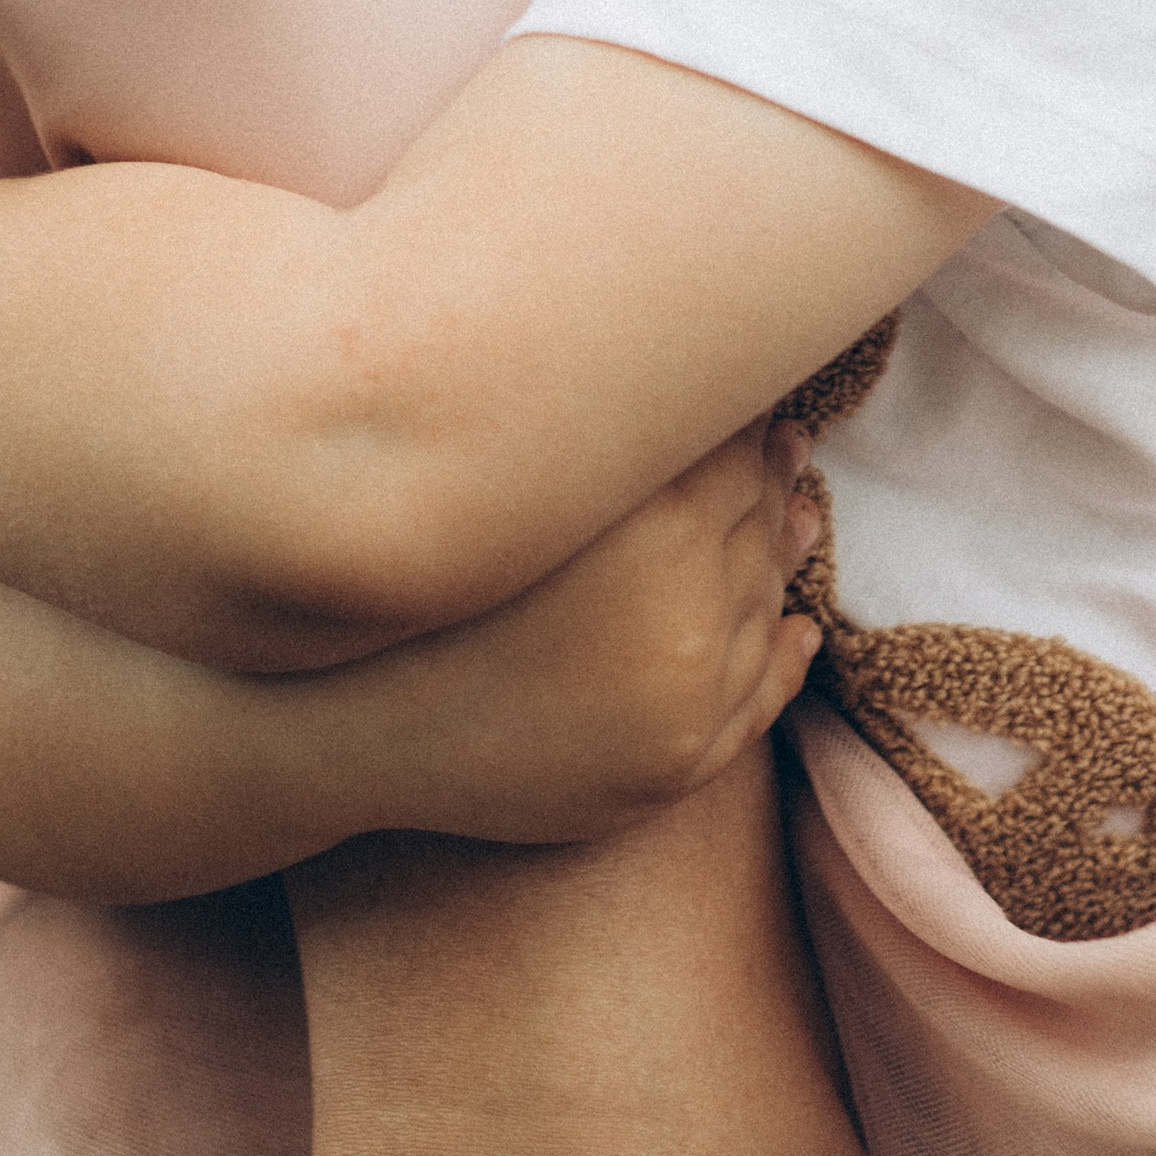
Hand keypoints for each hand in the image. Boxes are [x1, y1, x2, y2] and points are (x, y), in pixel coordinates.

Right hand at [327, 422, 824, 846]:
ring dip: (783, 562)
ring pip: (767, 607)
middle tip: (785, 448)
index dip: (751, 425)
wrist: (356, 721)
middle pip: (762, 527)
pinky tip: (799, 626)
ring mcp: (688, 695)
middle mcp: (688, 611)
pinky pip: (761, 699)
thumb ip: (614, 434)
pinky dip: (786, 656)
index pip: (743, 454)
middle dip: (773, 486)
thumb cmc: (427, 580)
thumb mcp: (529, 488)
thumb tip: (716, 391)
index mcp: (657, 524)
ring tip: (796, 520)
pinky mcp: (678, 764)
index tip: (752, 402)